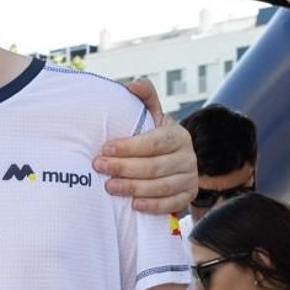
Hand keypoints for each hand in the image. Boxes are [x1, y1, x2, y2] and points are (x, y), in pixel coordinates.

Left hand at [95, 79, 196, 214]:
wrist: (172, 160)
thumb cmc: (154, 137)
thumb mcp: (151, 116)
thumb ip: (144, 97)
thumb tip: (132, 84)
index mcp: (178, 135)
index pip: (154, 142)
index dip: (129, 147)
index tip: (105, 148)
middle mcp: (188, 157)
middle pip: (155, 166)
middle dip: (124, 168)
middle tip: (99, 167)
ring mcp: (190, 178)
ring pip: (161, 186)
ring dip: (134, 188)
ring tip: (110, 186)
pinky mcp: (188, 196)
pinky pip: (171, 204)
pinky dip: (152, 205)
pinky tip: (133, 205)